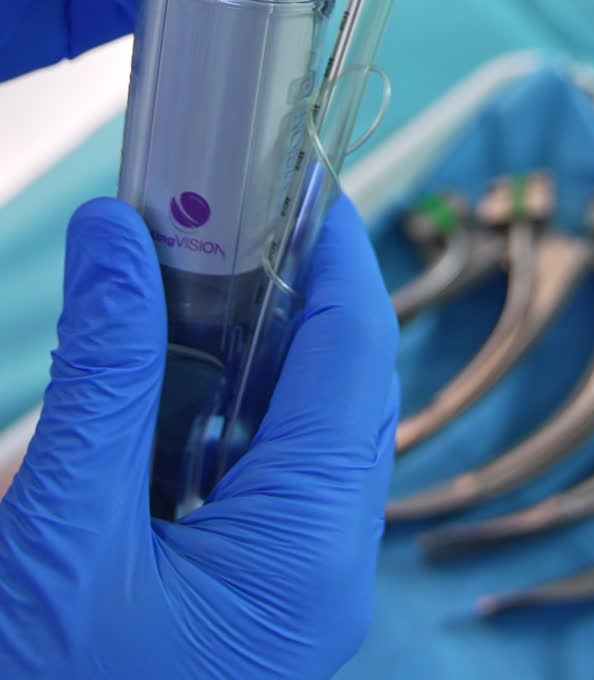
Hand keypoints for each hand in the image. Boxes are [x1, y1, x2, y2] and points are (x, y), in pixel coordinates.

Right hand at [0, 192, 397, 678]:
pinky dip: (233, 403)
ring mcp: (297, 584)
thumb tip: (115, 234)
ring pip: (311, 425)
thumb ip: (99, 371)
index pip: (355, 356)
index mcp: (309, 550)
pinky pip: (270, 470)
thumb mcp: (60, 528)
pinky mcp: (258, 593)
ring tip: (204, 272)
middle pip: (345, 383)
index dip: (337, 252)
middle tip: (236, 211)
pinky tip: (178, 369)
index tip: (304, 178)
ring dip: (263, 344)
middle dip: (298, 288)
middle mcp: (327, 564)